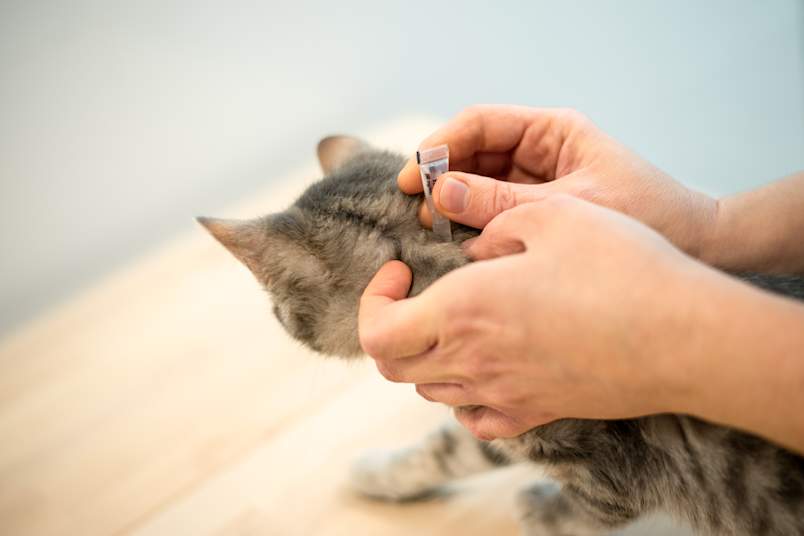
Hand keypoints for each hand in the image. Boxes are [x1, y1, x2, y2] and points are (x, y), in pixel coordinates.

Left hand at [359, 195, 706, 439]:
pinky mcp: (539, 411)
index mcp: (464, 311)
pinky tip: (484, 365)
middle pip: (393, 366)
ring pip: (430, 391)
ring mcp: (506, 394)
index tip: (399, 267)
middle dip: (389, 325)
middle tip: (415, 291)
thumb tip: (470, 245)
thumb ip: (492, 221)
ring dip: (423, 353)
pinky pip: (477, 419)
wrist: (685, 336)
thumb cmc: (620, 268)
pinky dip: (462, 395)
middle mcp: (475, 362)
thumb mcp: (550, 215)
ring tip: (453, 317)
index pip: (378, 331)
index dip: (373, 299)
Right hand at [399, 105, 717, 258]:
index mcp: (552, 131)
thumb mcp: (571, 206)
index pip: (481, 124)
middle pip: (472, 154)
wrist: (696, 247)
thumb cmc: (648, 213)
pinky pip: (492, 213)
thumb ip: (504, 202)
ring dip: (452, 204)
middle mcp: (538, 153)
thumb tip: (442, 194)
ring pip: (477, 185)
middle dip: (442, 178)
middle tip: (418, 211)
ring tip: (432, 230)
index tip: (416, 176)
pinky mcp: (535, 216)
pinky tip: (456, 242)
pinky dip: (471, 225)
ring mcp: (535, 184)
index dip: (441, 146)